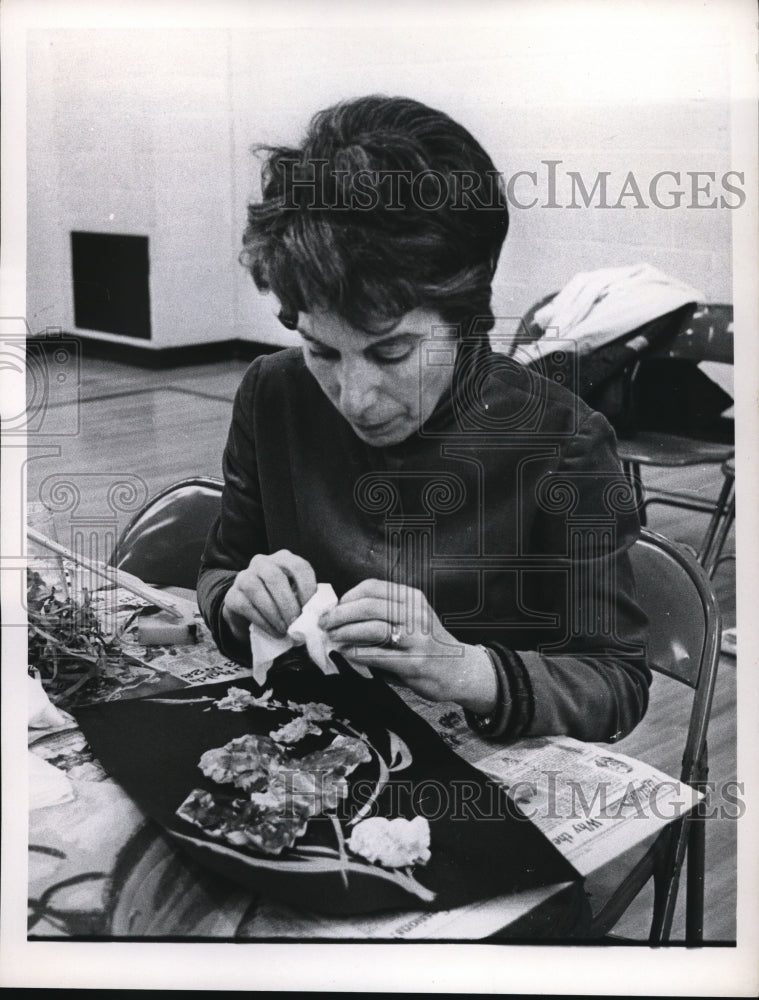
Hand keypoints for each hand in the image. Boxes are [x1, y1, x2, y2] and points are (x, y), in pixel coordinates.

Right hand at [222, 550, 316, 639]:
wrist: (249, 610)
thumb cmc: (279, 601)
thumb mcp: (295, 595)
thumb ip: (305, 599)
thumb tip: (316, 615)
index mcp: (283, 559)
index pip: (298, 566)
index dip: (307, 588)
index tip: (311, 609)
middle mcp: (262, 562)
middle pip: (275, 577)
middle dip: (288, 603)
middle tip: (296, 623)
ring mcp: (244, 576)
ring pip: (257, 589)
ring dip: (274, 613)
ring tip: (285, 630)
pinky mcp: (232, 595)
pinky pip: (246, 606)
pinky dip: (263, 621)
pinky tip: (274, 631)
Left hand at [319, 579, 497, 714]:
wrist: (460, 670)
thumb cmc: (426, 645)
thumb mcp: (411, 619)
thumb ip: (383, 614)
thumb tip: (340, 614)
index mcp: (413, 598)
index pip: (373, 587)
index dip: (347, 596)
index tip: (333, 608)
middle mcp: (417, 614)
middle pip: (369, 605)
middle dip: (340, 614)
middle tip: (324, 623)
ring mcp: (418, 639)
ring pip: (374, 627)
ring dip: (346, 632)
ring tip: (332, 637)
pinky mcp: (415, 663)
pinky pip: (380, 655)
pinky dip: (358, 653)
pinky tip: (347, 654)